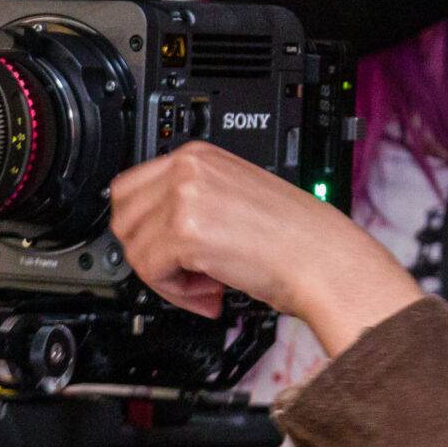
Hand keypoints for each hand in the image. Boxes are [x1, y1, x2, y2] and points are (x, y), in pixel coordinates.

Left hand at [109, 143, 422, 355]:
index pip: (129, 187)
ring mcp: (184, 197)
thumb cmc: (294, 237)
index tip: (163, 249)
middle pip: (124, 217)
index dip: (143, 227)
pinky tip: (210, 290)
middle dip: (150, 253)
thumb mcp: (233, 194)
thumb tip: (150, 227)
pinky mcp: (185, 232)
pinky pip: (150, 271)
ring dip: (165, 277)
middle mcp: (187, 168)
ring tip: (205, 282)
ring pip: (134, 247)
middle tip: (186, 271)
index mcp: (198, 154)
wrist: (323, 259)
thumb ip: (191, 199)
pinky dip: (175, 292)